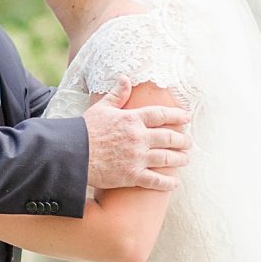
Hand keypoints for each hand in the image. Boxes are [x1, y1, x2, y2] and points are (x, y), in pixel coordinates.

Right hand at [83, 77, 191, 192]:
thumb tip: (125, 78)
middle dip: (183, 140)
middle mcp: (139, 138)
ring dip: (180, 159)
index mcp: (132, 119)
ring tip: (186, 159)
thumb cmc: (84, 130)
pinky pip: (156, 181)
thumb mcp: (101, 108)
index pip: (161, 115)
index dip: (177, 116)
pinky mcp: (132, 176)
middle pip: (169, 137)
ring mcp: (137, 158)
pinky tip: (175, 183)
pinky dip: (168, 182)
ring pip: (167, 158)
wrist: (71, 155)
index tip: (187, 118)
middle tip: (189, 142)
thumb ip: (117, 94)